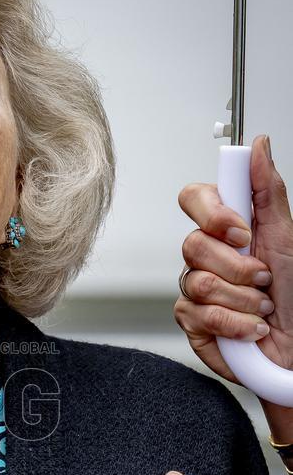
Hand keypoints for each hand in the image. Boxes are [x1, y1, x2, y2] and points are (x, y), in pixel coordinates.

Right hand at [174, 134, 292, 386]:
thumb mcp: (287, 236)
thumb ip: (266, 189)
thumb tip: (258, 146)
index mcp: (225, 229)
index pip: (194, 199)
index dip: (213, 213)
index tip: (242, 232)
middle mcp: (205, 257)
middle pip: (193, 244)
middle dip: (239, 267)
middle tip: (264, 278)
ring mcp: (193, 289)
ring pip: (198, 283)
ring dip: (243, 299)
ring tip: (263, 307)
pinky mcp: (191, 322)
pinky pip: (200, 315)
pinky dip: (235, 324)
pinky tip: (251, 327)